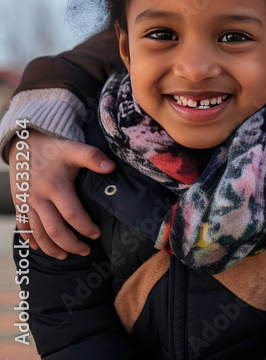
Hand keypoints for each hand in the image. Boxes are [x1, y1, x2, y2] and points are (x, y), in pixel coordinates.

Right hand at [7, 131, 113, 257]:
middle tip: (85, 251)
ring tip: (64, 256)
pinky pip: (22, 226)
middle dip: (70, 244)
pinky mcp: (19, 203)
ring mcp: (27, 202)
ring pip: (37, 233)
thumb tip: (112, 167)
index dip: (85, 227)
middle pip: (54, 229)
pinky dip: (30, 239)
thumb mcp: (75, 149)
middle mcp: (39, 198)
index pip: (72, 214)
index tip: (97, 233)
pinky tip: (39, 248)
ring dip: (51, 247)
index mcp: (56, 187)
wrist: (25, 143)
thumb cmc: (55, 148)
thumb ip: (93, 157)